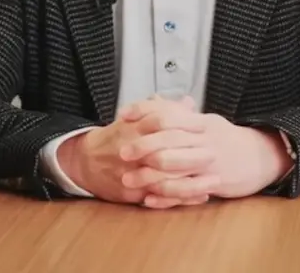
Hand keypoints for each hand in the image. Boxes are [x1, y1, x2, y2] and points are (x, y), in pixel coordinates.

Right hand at [55, 109, 208, 206]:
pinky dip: (180, 198)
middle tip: (214, 155)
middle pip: (164, 154)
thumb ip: (163, 110)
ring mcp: (131, 174)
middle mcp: (132, 151)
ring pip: (164, 180)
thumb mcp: (136, 118)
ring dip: (190, 183)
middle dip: (190, 156)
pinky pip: (159, 198)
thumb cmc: (117, 138)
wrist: (85, 161)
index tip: (206, 128)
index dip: (184, 126)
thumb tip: (188, 101)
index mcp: (133, 129)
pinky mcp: (131, 193)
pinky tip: (199, 196)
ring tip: (213, 181)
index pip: (160, 123)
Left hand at [119, 97, 292, 208]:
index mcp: (201, 121)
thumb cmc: (229, 140)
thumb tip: (154, 99)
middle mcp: (205, 139)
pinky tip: (149, 199)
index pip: (170, 111)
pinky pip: (186, 191)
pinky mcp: (215, 182)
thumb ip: (180, 113)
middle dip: (143, 145)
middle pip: (170, 139)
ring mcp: (210, 161)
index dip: (145, 111)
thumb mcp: (206, 122)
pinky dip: (165, 196)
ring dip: (149, 174)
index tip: (123, 114)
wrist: (264, 156)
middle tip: (121, 152)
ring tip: (127, 180)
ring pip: (176, 167)